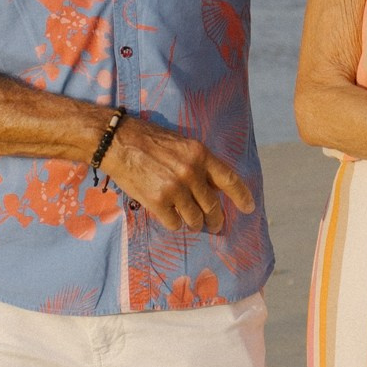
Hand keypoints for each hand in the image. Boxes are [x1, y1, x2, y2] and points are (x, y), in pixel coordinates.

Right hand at [104, 115, 254, 233]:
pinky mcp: (158, 202)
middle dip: (216, 220)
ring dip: (195, 224)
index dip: (242, 196)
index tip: (249, 208)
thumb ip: (199, 164)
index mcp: (200, 154)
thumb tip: (215, 188)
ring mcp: (175, 188)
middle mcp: (190, 172)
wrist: (117, 142)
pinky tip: (170, 217)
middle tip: (215, 226)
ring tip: (193, 224)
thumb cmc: (148, 140)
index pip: (229, 179)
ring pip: (195, 218)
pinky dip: (174, 223)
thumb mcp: (181, 145)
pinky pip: (175, 223)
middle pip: (212, 206)